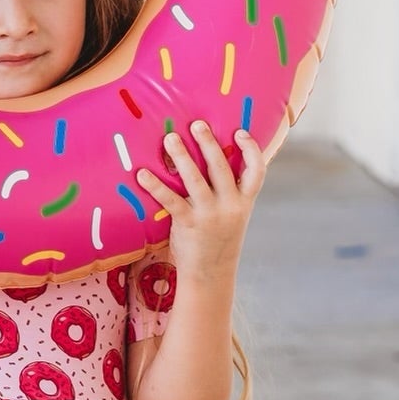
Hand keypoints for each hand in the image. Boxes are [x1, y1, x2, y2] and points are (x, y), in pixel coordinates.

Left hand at [134, 122, 264, 278]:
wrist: (211, 275)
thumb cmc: (218, 240)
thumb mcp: (233, 216)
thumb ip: (228, 193)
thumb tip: (212, 162)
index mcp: (244, 202)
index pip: (257, 171)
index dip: (251, 149)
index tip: (241, 132)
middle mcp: (230, 205)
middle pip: (221, 167)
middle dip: (209, 143)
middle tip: (197, 124)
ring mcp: (210, 214)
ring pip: (195, 179)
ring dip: (182, 156)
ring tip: (169, 138)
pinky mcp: (189, 223)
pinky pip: (170, 199)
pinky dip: (155, 185)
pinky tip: (142, 174)